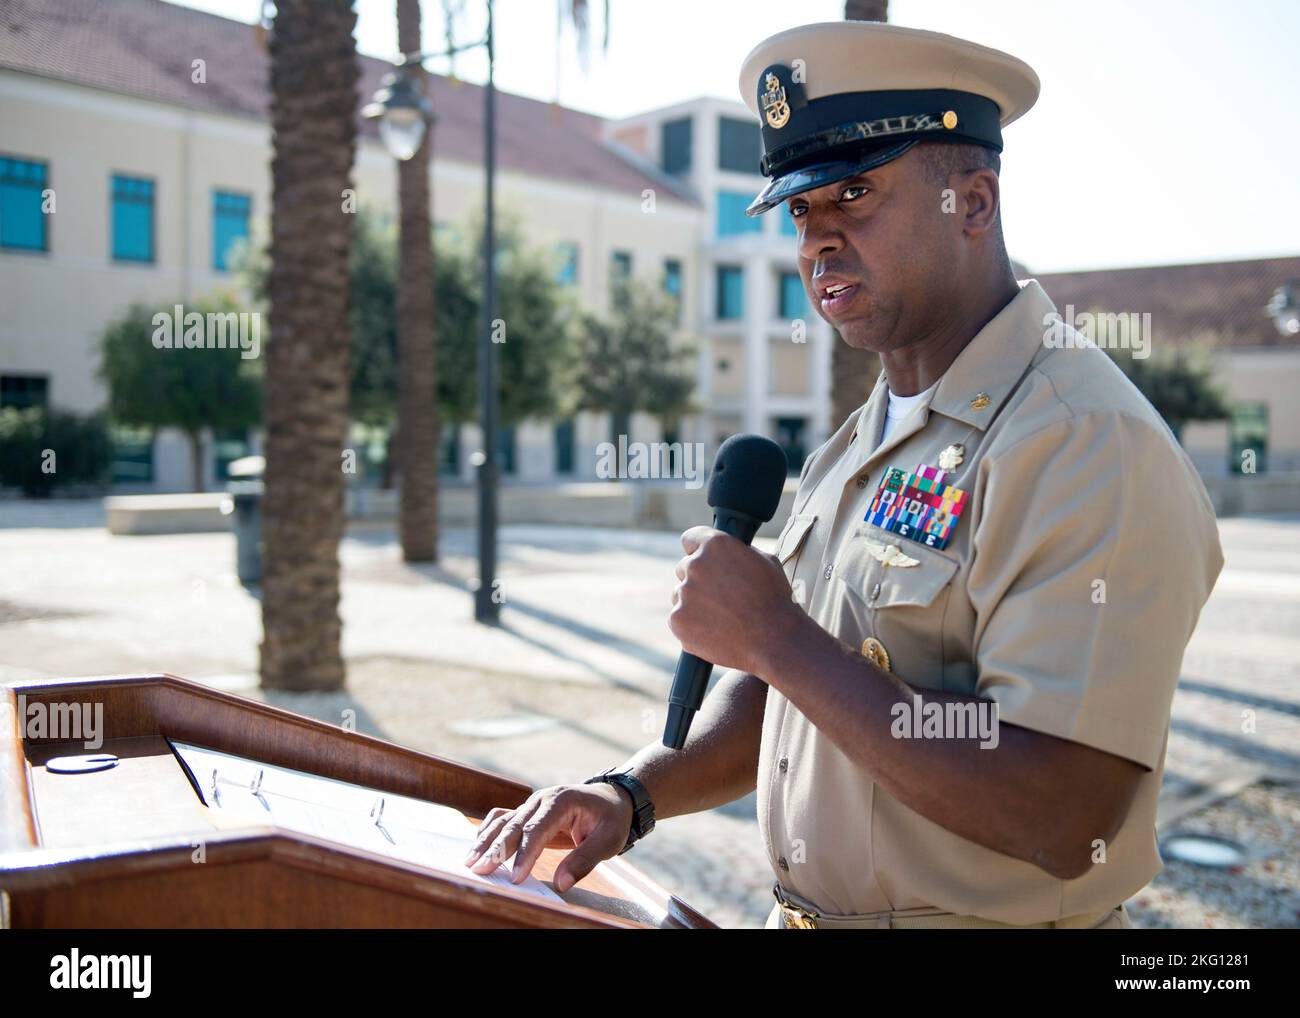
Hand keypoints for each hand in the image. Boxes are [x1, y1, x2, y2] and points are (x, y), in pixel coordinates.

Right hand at [462, 782, 632, 892]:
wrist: (612, 799)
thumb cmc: (611, 818)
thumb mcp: (608, 839)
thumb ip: (585, 860)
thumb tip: (561, 884)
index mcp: (561, 801)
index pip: (537, 829)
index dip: (524, 854)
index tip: (515, 877)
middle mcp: (542, 799)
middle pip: (514, 825)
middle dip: (496, 849)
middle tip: (480, 870)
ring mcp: (533, 804)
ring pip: (504, 822)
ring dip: (486, 841)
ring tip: (471, 861)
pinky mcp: (528, 812)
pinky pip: (504, 818)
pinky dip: (489, 831)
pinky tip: (478, 845)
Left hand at [669, 525, 801, 676]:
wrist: (773, 640)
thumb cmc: (775, 600)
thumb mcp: (765, 561)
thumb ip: (738, 552)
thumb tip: (728, 554)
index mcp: (716, 545)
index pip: (691, 538)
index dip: (698, 549)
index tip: (702, 559)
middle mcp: (695, 565)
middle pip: (684, 568)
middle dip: (699, 579)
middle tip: (720, 596)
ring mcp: (684, 593)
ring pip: (680, 594)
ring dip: (694, 602)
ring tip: (722, 617)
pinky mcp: (678, 620)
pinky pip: (678, 619)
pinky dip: (691, 625)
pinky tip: (714, 631)